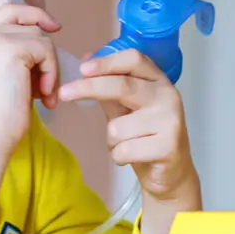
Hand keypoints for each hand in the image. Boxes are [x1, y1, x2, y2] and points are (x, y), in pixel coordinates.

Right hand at [0, 4, 61, 153]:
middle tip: (56, 66)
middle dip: (46, 45)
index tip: (53, 27)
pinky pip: (46, 50)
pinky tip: (43, 97)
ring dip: (50, 68)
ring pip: (41, 39)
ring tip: (44, 96)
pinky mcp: (11, 49)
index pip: (9, 12)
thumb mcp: (4, 77)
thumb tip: (45, 43)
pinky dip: (51, 73)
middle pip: (28, 22)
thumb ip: (17, 57)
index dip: (33, 15)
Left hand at [57, 49, 198, 204]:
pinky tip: (132, 158)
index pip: (134, 59)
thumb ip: (108, 86)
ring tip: (126, 145)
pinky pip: (123, 149)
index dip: (106, 62)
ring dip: (111, 140)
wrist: (171, 173)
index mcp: (158, 81)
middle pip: (122, 86)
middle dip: (89, 88)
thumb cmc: (146, 137)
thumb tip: (85, 61)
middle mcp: (168, 96)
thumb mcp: (126, 108)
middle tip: (63, 93)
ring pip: (117, 127)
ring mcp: (170, 121)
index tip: (82, 69)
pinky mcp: (167, 146)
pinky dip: (119, 156)